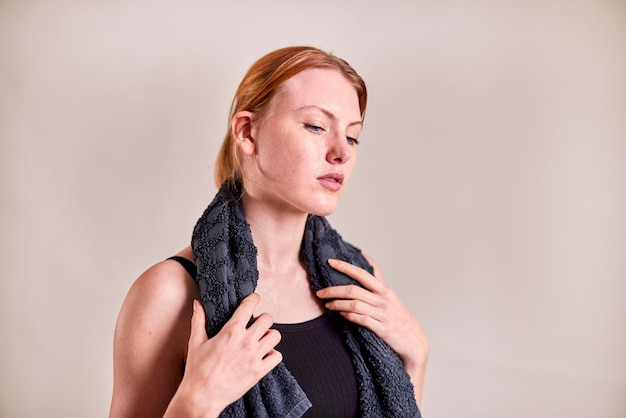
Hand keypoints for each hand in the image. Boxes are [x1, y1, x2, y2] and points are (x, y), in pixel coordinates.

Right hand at [166, 293, 281, 416]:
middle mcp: (246, 341)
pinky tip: (264, 355)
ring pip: (275, 336)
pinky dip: (273, 354)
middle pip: (268, 319)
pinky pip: (277, 356)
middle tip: (256, 323)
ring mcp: (254, 356)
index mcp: (231, 331)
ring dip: (269, 335)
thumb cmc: (197, 370)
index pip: (249, 306)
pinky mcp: (259, 371)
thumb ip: (198, 320)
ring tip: (261, 339)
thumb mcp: (196, 342)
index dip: (254, 299)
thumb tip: (197, 304)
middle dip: (263, 319)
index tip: (255, 298)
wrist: (202, 396)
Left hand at [316, 258, 427, 403]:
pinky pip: (362, 320)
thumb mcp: (390, 302)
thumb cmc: (400, 321)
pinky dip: (349, 316)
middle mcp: (384, 300)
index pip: (362, 274)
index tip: (330, 262)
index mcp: (385, 291)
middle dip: (333, 289)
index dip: (345, 267)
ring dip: (338, 304)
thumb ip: (376, 291)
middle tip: (320, 292)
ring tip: (328, 305)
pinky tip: (342, 315)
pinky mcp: (383, 329)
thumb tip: (360, 280)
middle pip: (354, 289)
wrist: (415, 343)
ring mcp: (383, 314)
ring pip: (355, 304)